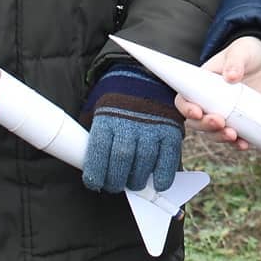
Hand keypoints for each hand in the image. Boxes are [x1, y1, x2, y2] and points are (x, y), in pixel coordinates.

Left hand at [82, 65, 183, 192]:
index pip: (98, 152)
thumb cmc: (117, 100)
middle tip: (116, 185)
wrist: (145, 75)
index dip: (95, 174)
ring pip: (144, 163)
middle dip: (117, 181)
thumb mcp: (100, 110)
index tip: (95, 183)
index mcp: (107, 118)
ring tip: (134, 182)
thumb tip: (90, 165)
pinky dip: (163, 176)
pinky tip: (157, 182)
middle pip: (122, 160)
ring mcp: (151, 127)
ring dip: (138, 180)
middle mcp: (129, 123)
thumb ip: (97, 135)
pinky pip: (167, 159)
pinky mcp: (170, 130)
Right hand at [176, 36, 260, 149]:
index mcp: (201, 83)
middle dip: (205, 126)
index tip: (197, 112)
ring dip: (219, 137)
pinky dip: (237, 143)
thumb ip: (235, 61)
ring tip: (233, 135)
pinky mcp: (239, 121)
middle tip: (220, 123)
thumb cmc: (247, 52)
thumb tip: (231, 76)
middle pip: (197, 121)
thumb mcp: (241, 51)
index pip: (184, 99)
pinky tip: (244, 144)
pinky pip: (234, 137)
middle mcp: (209, 101)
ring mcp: (224, 112)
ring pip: (213, 132)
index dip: (186, 108)